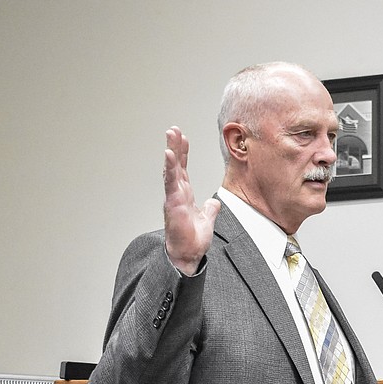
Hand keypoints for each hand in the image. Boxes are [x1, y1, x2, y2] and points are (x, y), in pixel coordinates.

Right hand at [163, 126, 219, 275]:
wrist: (188, 254)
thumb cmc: (193, 240)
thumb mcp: (207, 220)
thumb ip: (210, 210)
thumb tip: (214, 203)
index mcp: (185, 195)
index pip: (184, 169)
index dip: (183, 153)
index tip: (183, 138)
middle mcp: (177, 193)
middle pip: (176, 165)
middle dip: (175, 146)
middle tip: (173, 129)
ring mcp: (174, 196)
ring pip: (172, 169)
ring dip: (171, 151)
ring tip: (170, 134)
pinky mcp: (173, 202)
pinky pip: (171, 182)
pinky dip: (170, 167)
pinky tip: (168, 154)